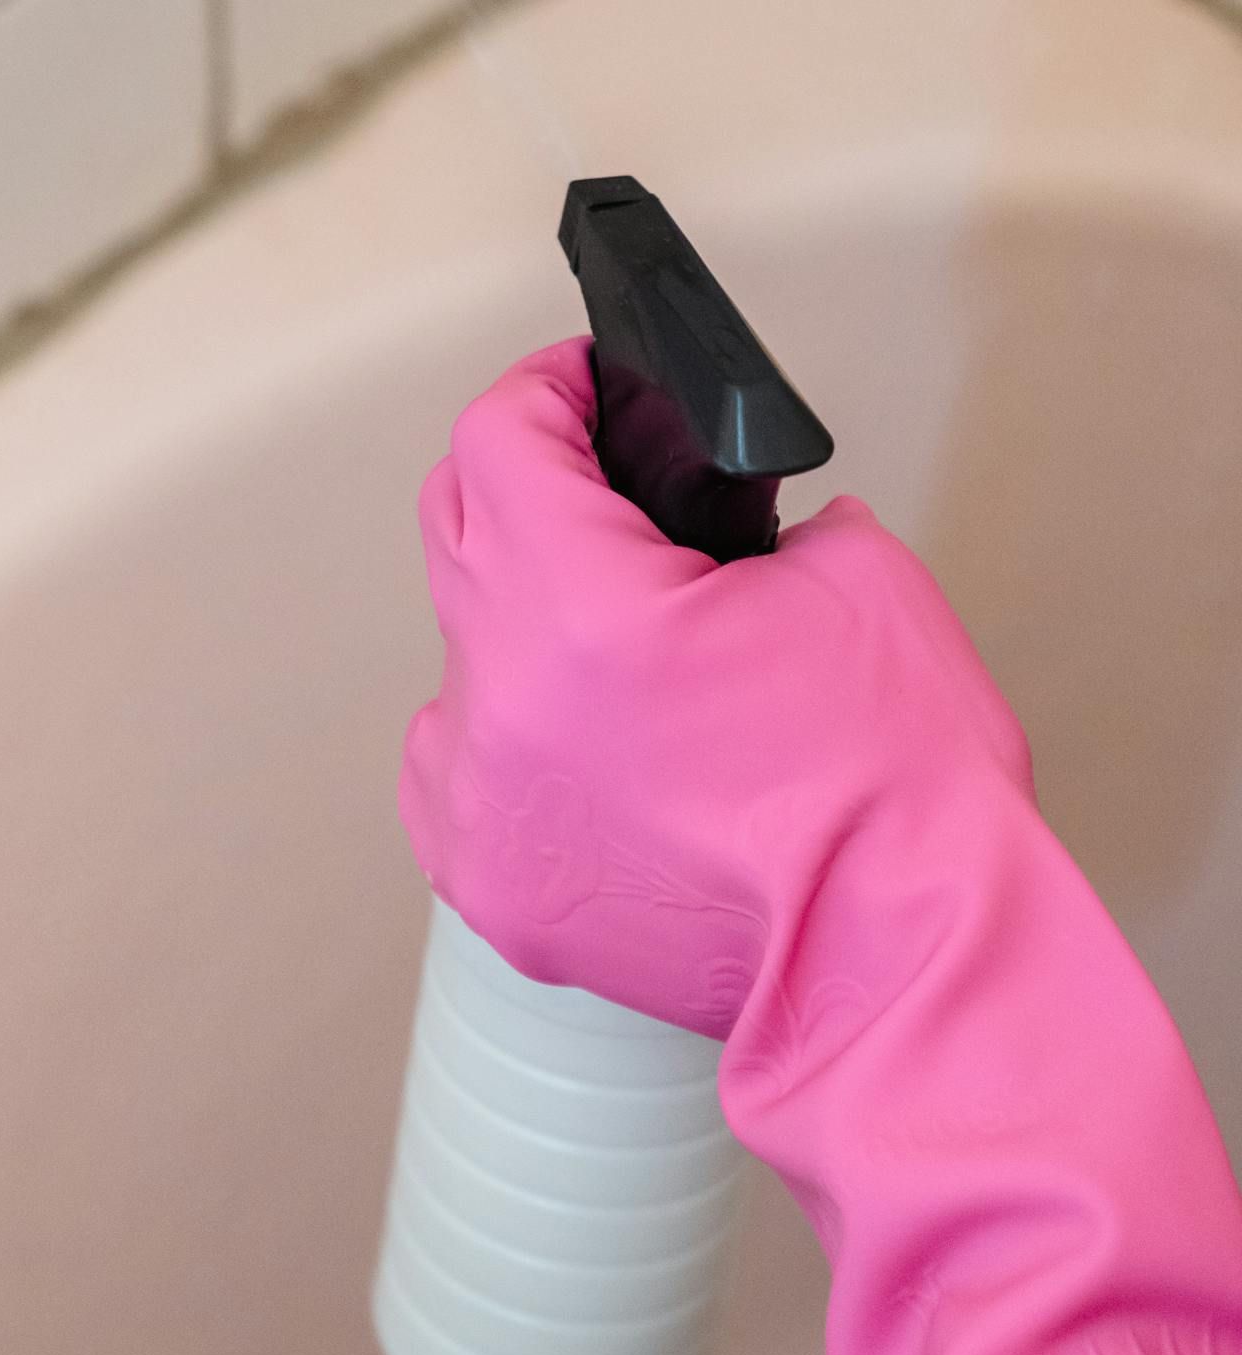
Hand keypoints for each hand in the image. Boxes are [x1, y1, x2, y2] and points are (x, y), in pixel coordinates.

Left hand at [399, 336, 1033, 1035]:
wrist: (898, 968)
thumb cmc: (895, 792)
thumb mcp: (862, 582)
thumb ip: (768, 531)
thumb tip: (736, 538)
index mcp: (582, 607)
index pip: (497, 440)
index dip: (545, 392)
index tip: (581, 386)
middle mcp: (503, 697)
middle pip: (457, 529)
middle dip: (525, 486)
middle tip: (599, 484)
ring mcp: (483, 798)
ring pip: (463, 661)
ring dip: (528, 633)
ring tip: (628, 656)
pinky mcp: (489, 883)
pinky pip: (463, 772)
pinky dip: (517, 744)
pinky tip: (597, 756)